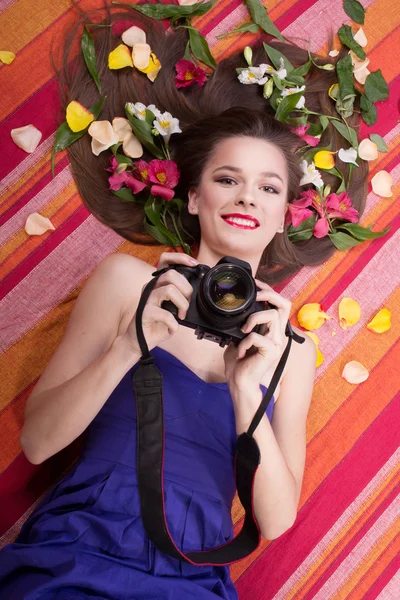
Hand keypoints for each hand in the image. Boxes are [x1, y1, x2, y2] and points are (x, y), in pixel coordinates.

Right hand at [124, 252, 197, 354]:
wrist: (138, 341)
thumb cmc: (157, 324)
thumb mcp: (172, 307)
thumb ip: (180, 297)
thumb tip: (197, 292)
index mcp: (158, 283)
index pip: (165, 260)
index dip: (180, 258)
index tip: (195, 264)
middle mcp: (151, 287)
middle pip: (171, 274)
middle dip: (186, 288)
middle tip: (188, 302)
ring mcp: (146, 299)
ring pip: (169, 290)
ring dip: (182, 304)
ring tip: (181, 315)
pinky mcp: (144, 312)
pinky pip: (164, 313)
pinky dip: (173, 323)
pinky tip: (171, 328)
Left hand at [223, 279, 291, 393]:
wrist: (239, 383)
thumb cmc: (239, 364)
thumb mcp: (238, 339)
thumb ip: (242, 326)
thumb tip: (235, 313)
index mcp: (271, 331)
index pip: (279, 305)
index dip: (270, 291)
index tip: (255, 284)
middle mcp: (277, 335)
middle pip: (284, 305)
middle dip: (269, 295)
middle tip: (254, 297)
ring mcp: (277, 343)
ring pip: (272, 316)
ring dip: (253, 319)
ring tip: (243, 331)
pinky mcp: (272, 352)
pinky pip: (257, 336)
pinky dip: (245, 342)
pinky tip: (241, 352)